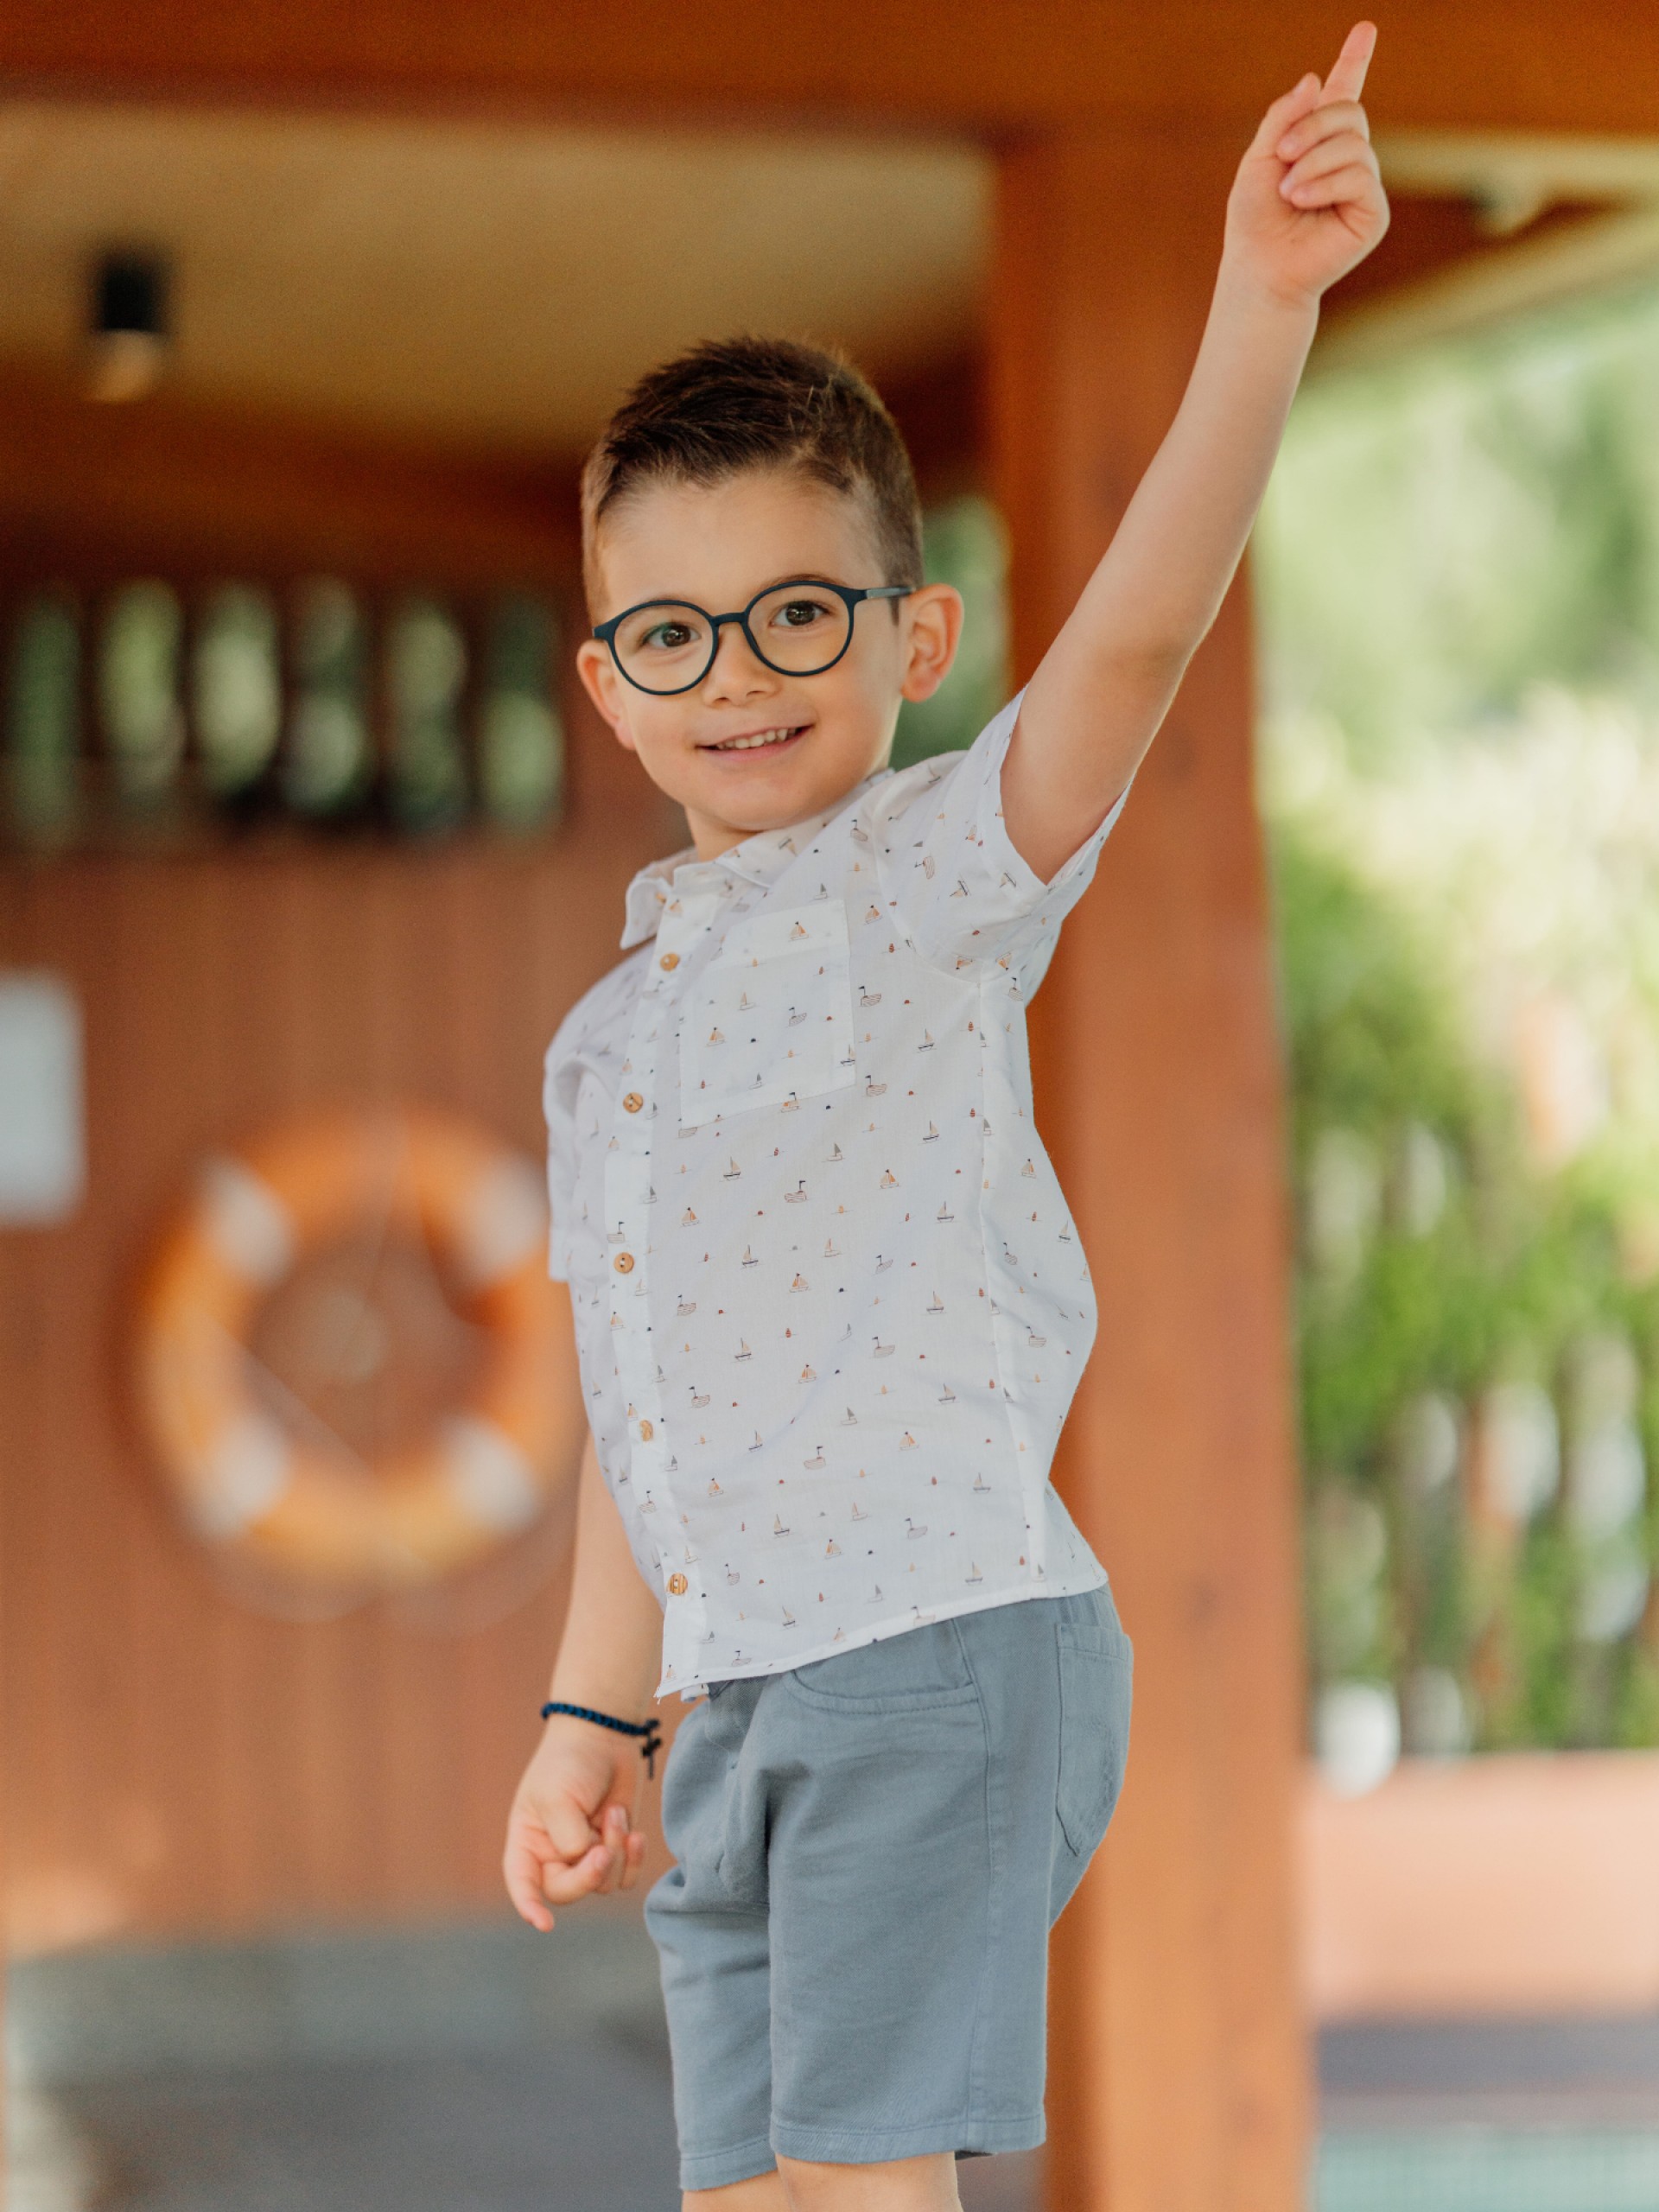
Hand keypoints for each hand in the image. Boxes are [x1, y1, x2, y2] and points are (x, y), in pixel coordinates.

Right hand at [503, 1717, 648, 1932]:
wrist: (605, 1735)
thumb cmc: (571, 1761)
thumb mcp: (559, 1797)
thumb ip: (568, 1839)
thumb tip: (586, 1862)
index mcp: (527, 1841)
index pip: (522, 1883)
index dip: (528, 1907)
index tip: (544, 1925)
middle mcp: (553, 1854)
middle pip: (567, 1891)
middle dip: (588, 1874)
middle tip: (603, 1847)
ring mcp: (586, 1854)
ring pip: (601, 1884)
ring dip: (614, 1851)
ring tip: (614, 1813)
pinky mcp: (615, 1849)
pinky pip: (624, 1877)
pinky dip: (633, 1860)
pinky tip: (637, 1834)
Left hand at [1224, 22, 1388, 309]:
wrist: (1260, 270)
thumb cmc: (1255, 221)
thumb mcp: (1258, 159)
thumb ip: (1283, 118)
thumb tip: (1315, 79)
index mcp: (1318, 143)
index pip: (1342, 93)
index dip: (1354, 61)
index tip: (1365, 29)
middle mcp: (1346, 159)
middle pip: (1349, 111)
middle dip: (1313, 127)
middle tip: (1283, 155)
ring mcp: (1363, 185)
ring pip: (1354, 144)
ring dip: (1312, 162)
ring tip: (1289, 193)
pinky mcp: (1372, 213)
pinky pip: (1359, 176)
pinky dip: (1325, 183)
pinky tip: (1302, 200)